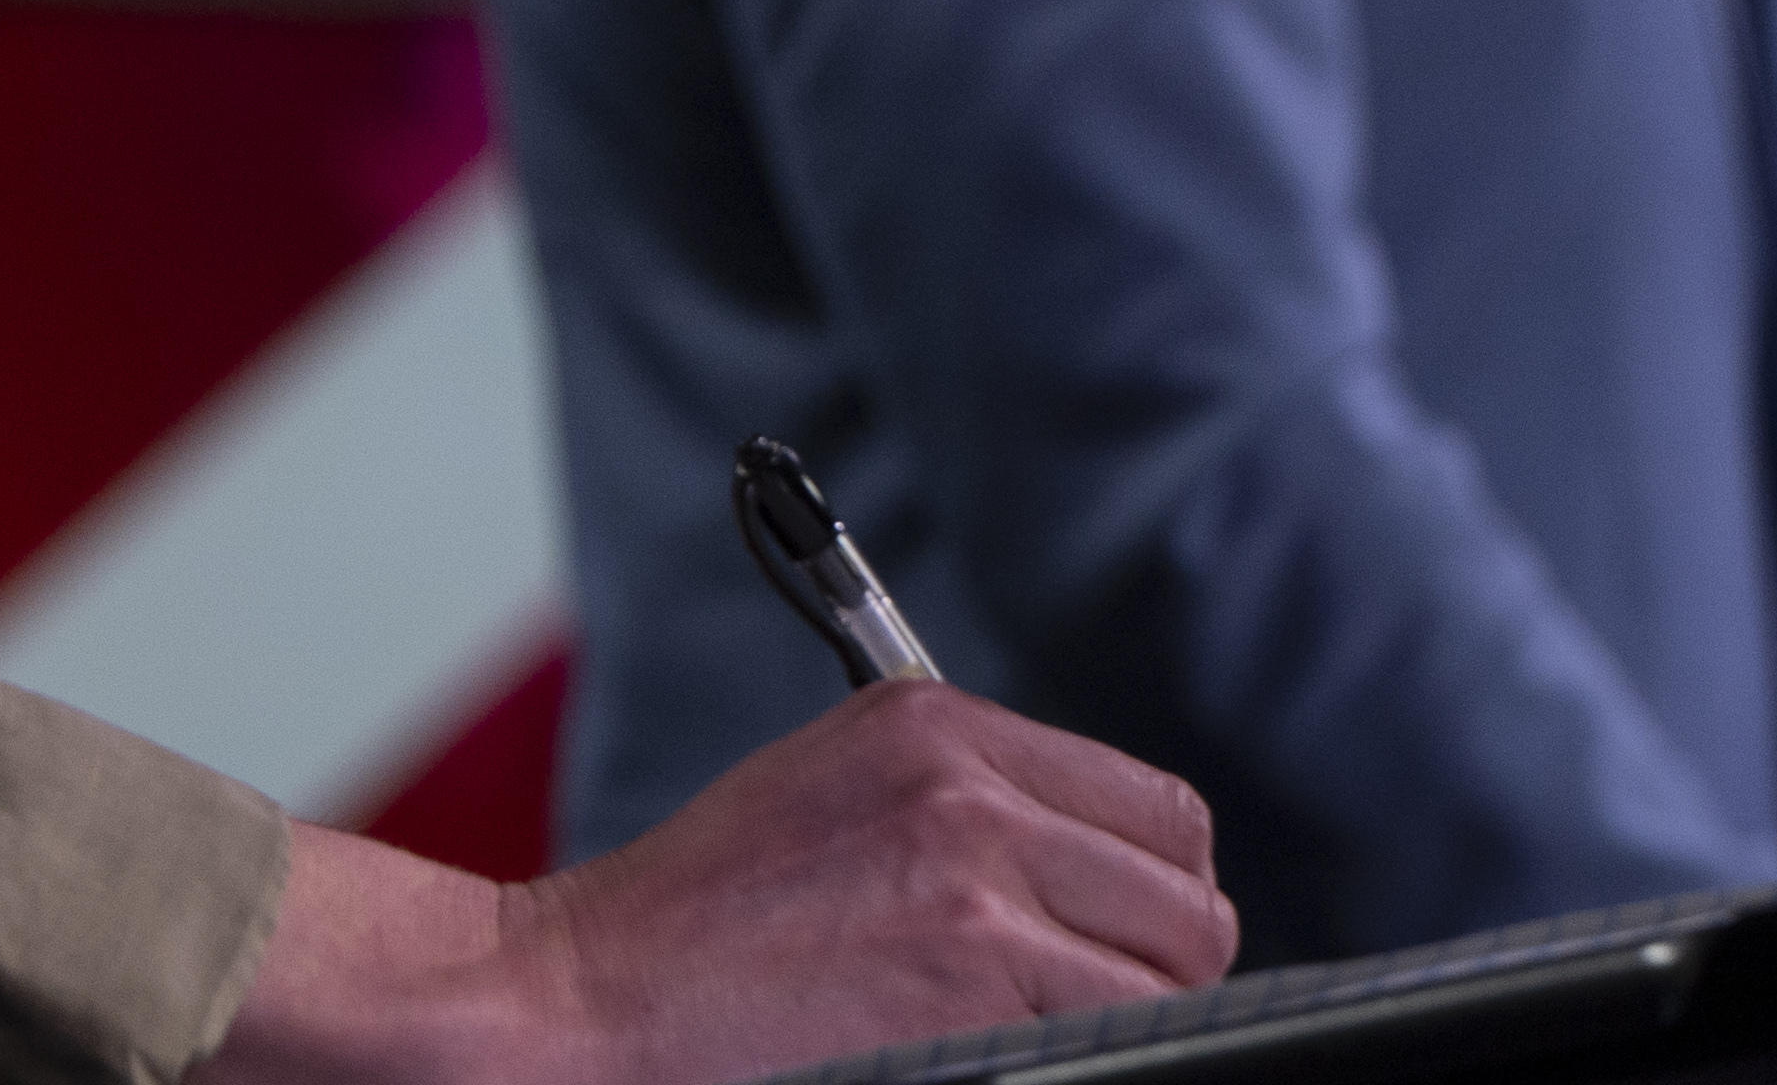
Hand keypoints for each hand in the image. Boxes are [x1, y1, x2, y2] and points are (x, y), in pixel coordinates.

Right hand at [196, 684, 1234, 1084]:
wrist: (589, 989)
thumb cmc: (700, 917)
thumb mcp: (835, 788)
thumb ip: (970, 799)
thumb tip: (1100, 873)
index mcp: (938, 725)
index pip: (1157, 812)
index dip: (1149, 893)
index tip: (1112, 937)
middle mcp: (973, 786)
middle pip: (1187, 897)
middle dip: (1152, 966)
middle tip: (1075, 1005)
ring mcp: (982, 886)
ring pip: (1175, 975)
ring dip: (1125, 1020)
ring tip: (1029, 1033)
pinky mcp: (981, 982)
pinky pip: (1123, 1034)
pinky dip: (1088, 1056)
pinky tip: (996, 1051)